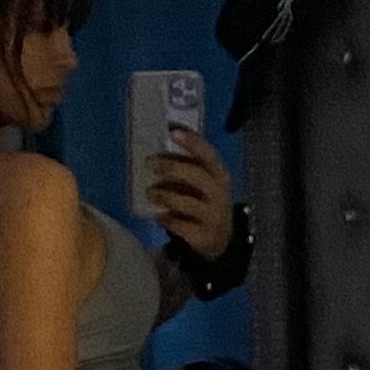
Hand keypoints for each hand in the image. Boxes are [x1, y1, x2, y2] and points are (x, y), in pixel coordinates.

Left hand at [148, 132, 234, 261]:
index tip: (172, 131)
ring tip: (150, 193)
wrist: (219, 239)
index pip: (208, 154)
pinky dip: (167, 219)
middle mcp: (219, 193)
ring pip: (187, 203)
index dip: (192, 141)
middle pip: (197, 176)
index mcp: (218, 174)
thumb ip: (184, 166)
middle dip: (173, 168)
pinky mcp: (203, 236)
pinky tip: (159, 216)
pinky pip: (181, 226)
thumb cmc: (203, 201)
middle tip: (150, 164)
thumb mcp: (200, 182)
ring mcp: (213, 216)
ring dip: (165, 196)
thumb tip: (155, 152)